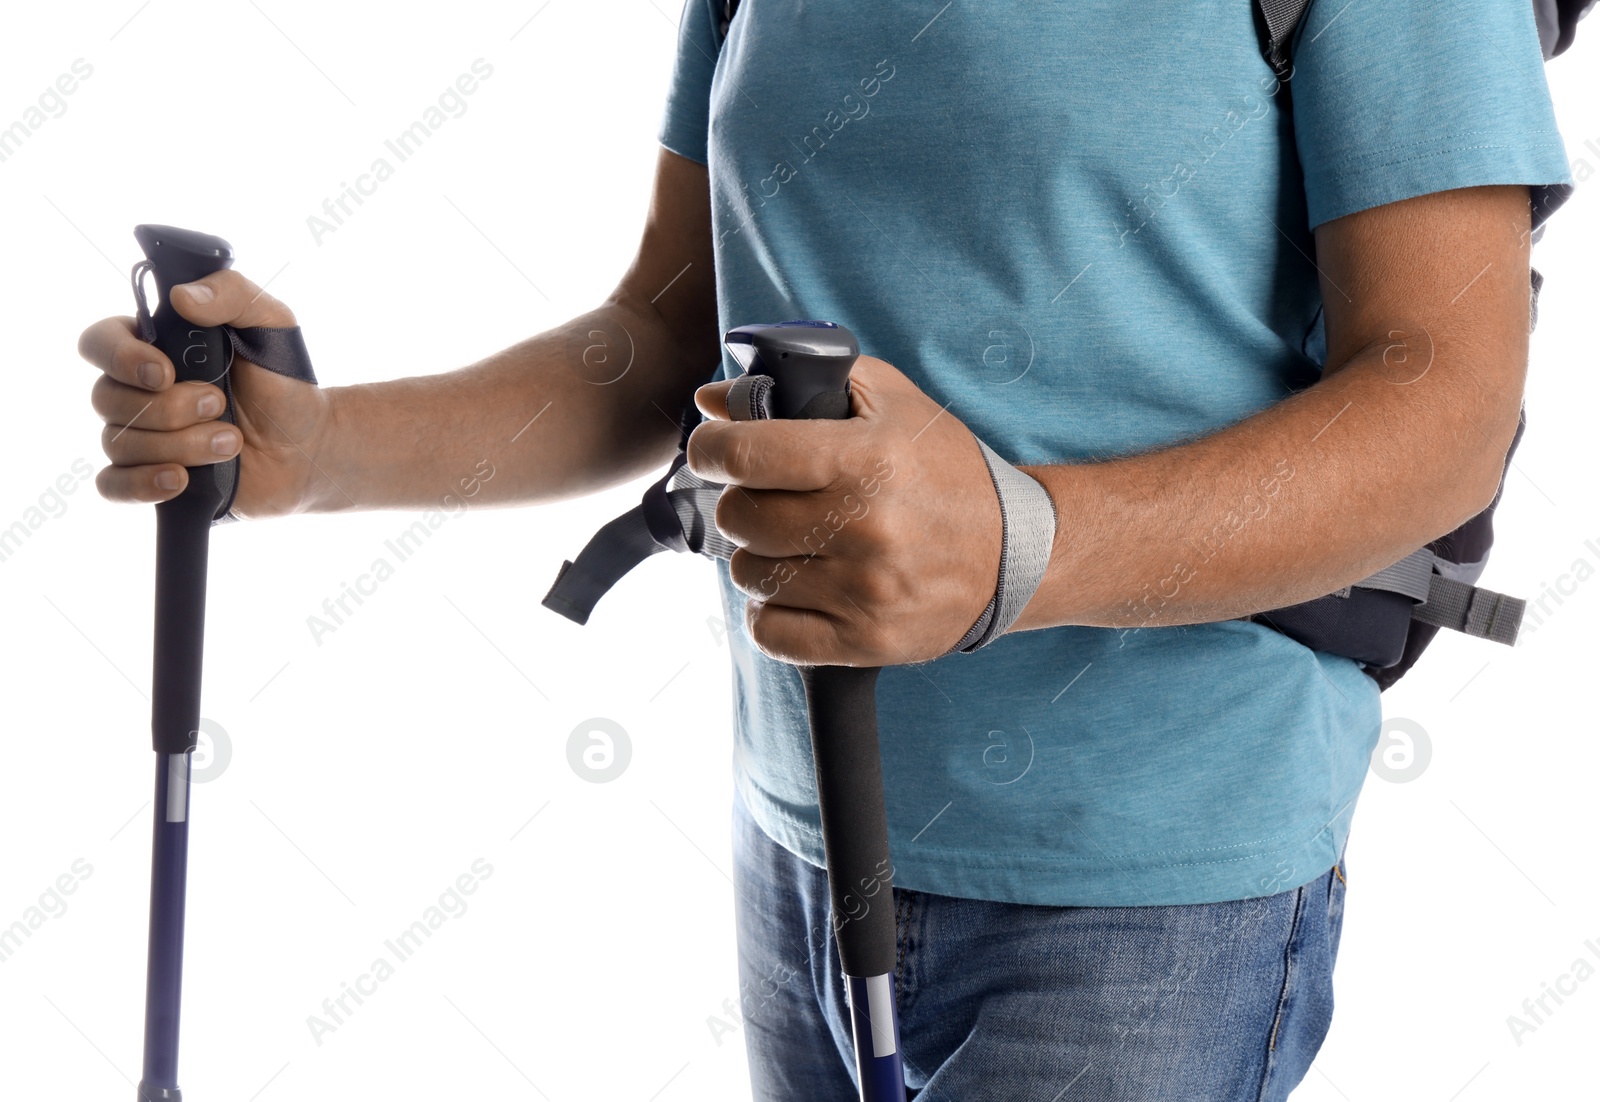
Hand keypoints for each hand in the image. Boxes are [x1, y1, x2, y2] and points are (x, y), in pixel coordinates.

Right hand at [80, 270, 331, 518]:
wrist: (310, 447)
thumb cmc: (285, 382)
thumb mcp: (272, 324)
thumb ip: (233, 295)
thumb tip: (182, 296)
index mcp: (155, 347)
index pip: (99, 342)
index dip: (120, 358)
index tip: (165, 372)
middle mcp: (139, 390)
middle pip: (107, 398)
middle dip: (168, 407)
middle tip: (220, 405)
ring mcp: (144, 436)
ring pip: (119, 443)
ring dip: (180, 445)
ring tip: (231, 441)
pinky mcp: (153, 478)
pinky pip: (113, 484)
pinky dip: (141, 483)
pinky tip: (181, 479)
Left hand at [686, 355, 1001, 666]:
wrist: (1018, 553)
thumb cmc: (947, 471)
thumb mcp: (892, 403)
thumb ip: (803, 386)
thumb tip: (712, 400)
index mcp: (865, 460)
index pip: (746, 454)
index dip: (711, 449)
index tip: (713, 451)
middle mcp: (864, 527)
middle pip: (740, 518)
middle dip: (743, 503)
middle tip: (770, 500)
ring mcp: (864, 591)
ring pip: (750, 575)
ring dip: (760, 558)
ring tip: (794, 544)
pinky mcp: (865, 641)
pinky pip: (771, 633)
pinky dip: (772, 612)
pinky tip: (797, 589)